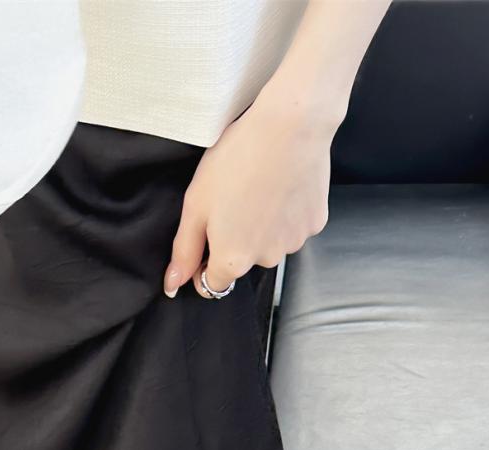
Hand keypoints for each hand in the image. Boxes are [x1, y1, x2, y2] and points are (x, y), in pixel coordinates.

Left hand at [163, 87, 342, 299]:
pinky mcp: (315, 223)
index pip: (212, 285)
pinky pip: (293, 226)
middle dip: (235, 241)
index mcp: (233, 260)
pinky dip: (286, 213)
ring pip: (270, 244)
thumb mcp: (196, 205)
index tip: (205, 236)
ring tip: (258, 189)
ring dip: (262, 227)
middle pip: (242, 262)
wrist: (291, 125)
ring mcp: (294, 242)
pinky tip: (280, 186)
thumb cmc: (238, 160)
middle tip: (233, 199)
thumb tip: (173, 285)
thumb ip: (184, 250)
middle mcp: (266, 260)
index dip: (203, 264)